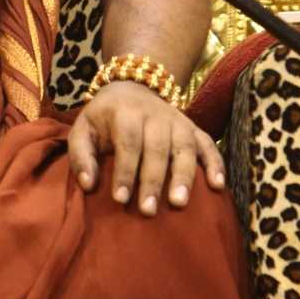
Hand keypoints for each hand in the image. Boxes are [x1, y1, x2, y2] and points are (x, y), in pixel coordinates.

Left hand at [66, 82, 225, 215]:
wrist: (132, 88)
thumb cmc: (104, 118)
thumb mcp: (83, 129)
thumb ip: (81, 156)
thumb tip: (88, 185)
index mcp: (125, 112)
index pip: (127, 142)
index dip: (124, 171)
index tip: (120, 199)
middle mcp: (155, 114)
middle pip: (157, 148)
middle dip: (152, 180)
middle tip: (148, 210)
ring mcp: (178, 121)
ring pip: (184, 147)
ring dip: (183, 175)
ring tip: (179, 203)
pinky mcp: (193, 128)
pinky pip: (208, 144)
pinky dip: (215, 163)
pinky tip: (218, 186)